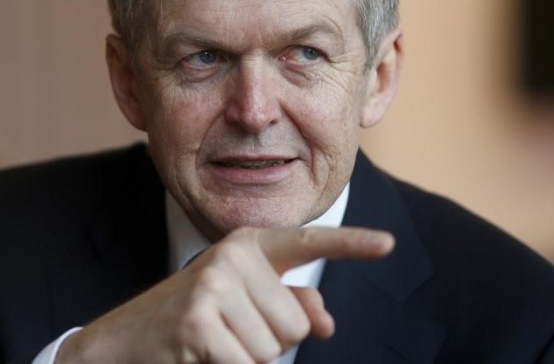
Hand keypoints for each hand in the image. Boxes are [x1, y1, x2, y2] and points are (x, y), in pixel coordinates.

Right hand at [56, 227, 393, 363]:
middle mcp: (234, 255)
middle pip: (296, 322)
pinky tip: (200, 355)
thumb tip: (326, 322)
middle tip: (227, 331)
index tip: (389, 245)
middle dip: (269, 340)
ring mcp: (214, 283)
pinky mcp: (200, 319)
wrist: (122, 340)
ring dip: (248, 358)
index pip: (309, 241)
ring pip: (276, 347)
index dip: (353, 245)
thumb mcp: (245, 303)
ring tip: (213, 342)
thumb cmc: (195, 319)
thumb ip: (291, 303)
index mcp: (249, 245)